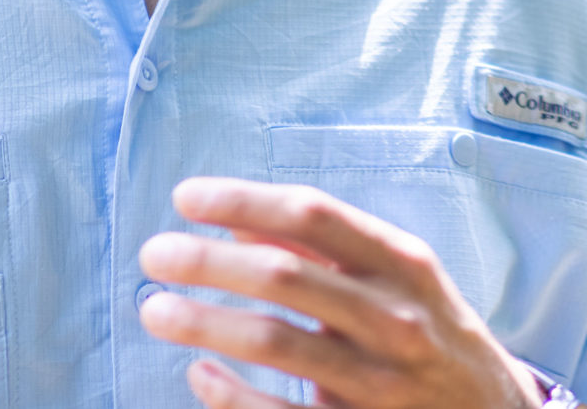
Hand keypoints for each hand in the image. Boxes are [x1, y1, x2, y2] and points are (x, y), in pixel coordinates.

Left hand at [138, 175, 549, 408]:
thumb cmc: (432, 331)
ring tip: (156, 310)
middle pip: (285, 276)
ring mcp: (379, 380)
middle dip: (208, 261)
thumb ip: (324, 248)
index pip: (314, 216)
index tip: (186, 197)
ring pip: (277, 343)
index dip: (244, 200)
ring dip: (205, 322)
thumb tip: (240, 220)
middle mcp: (395, 317)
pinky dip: (231, 394)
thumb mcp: (397, 276)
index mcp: (402, 264)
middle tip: (155, 254)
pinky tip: (199, 373)